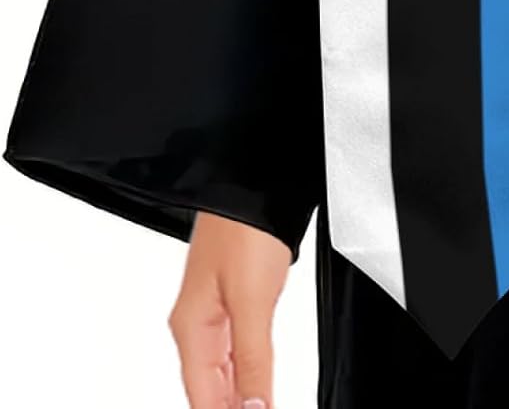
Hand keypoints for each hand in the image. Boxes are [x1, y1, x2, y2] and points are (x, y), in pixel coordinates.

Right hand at [167, 211, 291, 408]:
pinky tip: (258, 388)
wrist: (258, 180)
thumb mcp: (252, 299)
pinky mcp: (236, 296)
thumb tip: (256, 408)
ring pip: (224, 373)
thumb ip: (253, 357)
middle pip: (210, 390)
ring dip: (240, 399)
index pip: (203, 398)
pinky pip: (237, 350)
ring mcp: (217, 310)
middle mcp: (198, 323)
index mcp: (192, 328)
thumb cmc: (246, 227)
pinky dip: (248, 374)